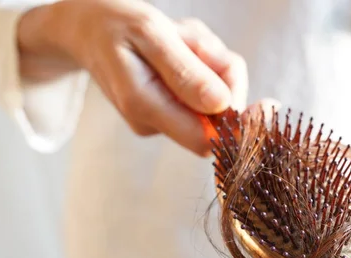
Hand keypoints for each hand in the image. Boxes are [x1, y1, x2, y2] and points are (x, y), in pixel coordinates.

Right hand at [18, 0, 247, 155]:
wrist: (86, 27)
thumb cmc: (115, 24)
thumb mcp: (150, 33)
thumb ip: (186, 72)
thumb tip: (223, 106)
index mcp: (145, 107)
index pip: (207, 141)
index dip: (240, 125)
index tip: (264, 102)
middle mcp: (155, 123)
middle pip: (220, 119)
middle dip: (225, 78)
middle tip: (197, 42)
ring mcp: (163, 118)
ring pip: (218, 99)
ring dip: (214, 63)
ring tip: (181, 37)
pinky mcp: (170, 108)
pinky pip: (207, 89)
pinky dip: (206, 63)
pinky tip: (181, 45)